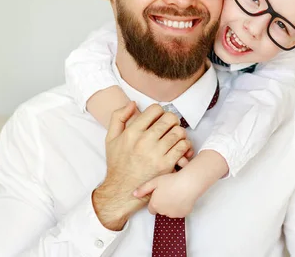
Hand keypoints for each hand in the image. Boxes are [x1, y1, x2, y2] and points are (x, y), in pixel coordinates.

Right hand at [92, 103, 191, 229]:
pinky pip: (183, 147)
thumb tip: (133, 103)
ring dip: (179, 133)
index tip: (158, 118)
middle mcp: (144, 141)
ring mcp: (156, 154)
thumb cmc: (118, 164)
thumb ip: (118, 117)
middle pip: (169, 118)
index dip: (159, 111)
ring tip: (175, 137)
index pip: (155, 110)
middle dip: (172, 120)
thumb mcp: (110, 138)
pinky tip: (178, 148)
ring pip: (178, 132)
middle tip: (169, 126)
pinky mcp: (166, 165)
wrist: (121, 191)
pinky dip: (184, 145)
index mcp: (132, 132)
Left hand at [134, 170, 201, 217]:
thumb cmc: (171, 180)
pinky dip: (180, 207)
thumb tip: (134, 194)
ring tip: (176, 194)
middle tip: (169, 192)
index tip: (160, 195)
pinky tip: (183, 198)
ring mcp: (173, 214)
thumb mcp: (155, 182)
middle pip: (161, 211)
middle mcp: (163, 212)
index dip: (155, 202)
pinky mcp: (183, 214)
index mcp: (155, 205)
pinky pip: (179, 212)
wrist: (188, 184)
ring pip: (170, 212)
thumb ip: (143, 189)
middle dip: (163, 204)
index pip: (151, 209)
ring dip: (171, 206)